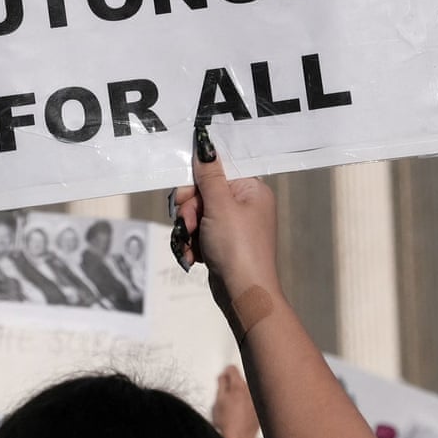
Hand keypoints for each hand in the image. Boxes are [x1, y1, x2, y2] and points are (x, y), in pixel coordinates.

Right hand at [172, 124, 279, 306]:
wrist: (244, 294)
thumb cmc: (238, 247)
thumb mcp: (220, 205)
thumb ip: (209, 174)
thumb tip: (205, 142)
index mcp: (252, 190)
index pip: (218, 171)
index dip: (197, 182)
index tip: (185, 195)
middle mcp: (245, 205)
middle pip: (203, 193)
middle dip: (189, 210)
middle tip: (188, 223)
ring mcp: (234, 226)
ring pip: (197, 215)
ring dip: (188, 229)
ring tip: (191, 244)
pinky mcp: (223, 244)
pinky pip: (199, 233)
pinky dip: (192, 243)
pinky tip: (193, 255)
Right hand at [212, 366, 259, 437]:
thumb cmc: (228, 424)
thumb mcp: (218, 401)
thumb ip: (221, 385)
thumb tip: (223, 377)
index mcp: (239, 386)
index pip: (232, 368)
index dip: (225, 372)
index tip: (223, 375)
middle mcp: (251, 391)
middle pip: (242, 379)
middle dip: (234, 384)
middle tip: (225, 393)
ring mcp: (257, 401)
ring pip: (248, 391)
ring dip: (241, 394)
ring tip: (232, 407)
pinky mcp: (260, 411)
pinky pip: (253, 402)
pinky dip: (247, 404)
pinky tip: (239, 414)